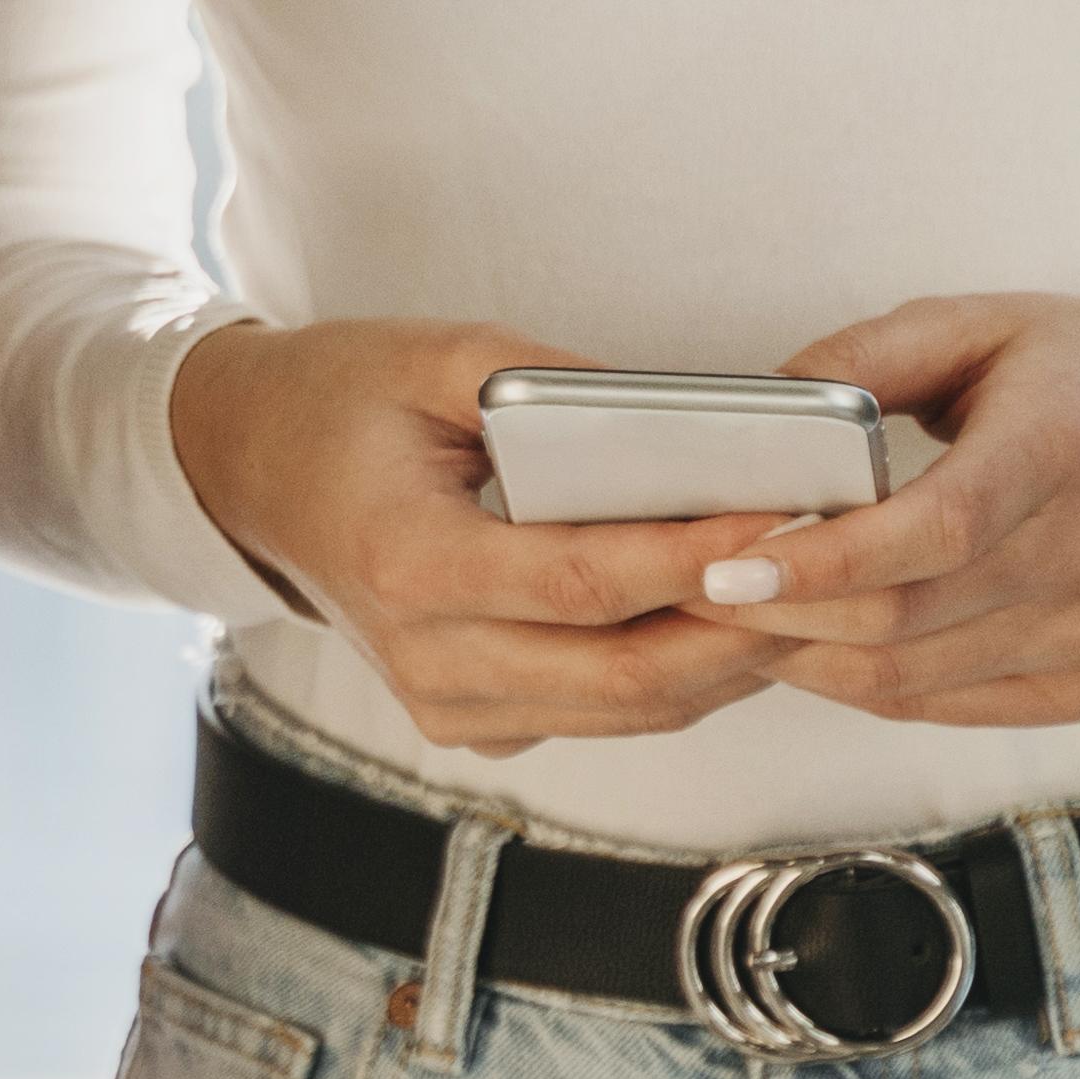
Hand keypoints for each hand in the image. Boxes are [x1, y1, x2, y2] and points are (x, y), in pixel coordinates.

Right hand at [158, 318, 801, 753]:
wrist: (242, 472)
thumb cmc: (337, 402)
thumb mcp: (434, 355)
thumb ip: (550, 387)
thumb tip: (683, 419)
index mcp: (411, 564)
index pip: (588, 583)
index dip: (698, 560)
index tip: (790, 519)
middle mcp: (428, 660)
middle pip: (628, 678)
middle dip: (747, 632)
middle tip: (837, 573)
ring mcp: (448, 706)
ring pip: (630, 713)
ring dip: (730, 663)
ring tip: (813, 595)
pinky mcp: (471, 723)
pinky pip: (602, 716)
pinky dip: (680, 676)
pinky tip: (735, 618)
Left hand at [687, 293, 1079, 727]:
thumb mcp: (988, 325)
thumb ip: (867, 358)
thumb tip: (758, 406)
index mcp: (1060, 453)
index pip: (931, 533)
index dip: (821, 560)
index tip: (726, 564)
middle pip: (901, 621)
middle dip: (780, 617)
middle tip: (698, 591)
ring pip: (909, 682)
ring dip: (808, 658)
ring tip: (742, 620)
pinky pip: (946, 707)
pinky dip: (868, 685)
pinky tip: (824, 646)